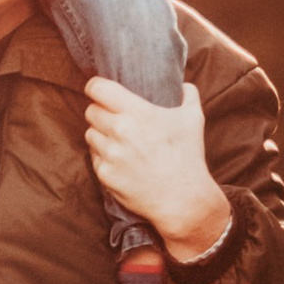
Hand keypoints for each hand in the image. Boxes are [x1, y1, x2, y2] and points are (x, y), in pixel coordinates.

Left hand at [82, 79, 232, 262]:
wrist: (182, 198)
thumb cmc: (188, 157)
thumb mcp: (193, 120)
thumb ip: (188, 95)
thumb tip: (184, 85)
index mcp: (137, 113)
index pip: (98, 89)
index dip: (95, 86)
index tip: (98, 90)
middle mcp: (119, 131)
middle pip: (91, 111)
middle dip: (100, 111)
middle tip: (113, 117)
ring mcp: (110, 154)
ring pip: (90, 133)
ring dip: (100, 134)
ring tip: (117, 139)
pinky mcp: (104, 174)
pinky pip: (94, 156)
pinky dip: (102, 155)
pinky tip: (119, 159)